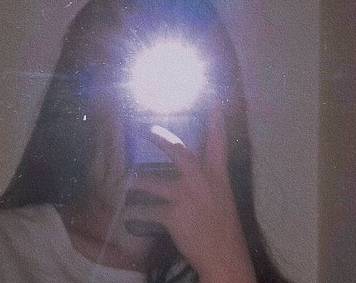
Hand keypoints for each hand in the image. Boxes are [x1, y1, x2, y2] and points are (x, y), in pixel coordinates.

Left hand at [129, 107, 256, 282]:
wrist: (226, 256)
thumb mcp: (221, 197)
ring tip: (129, 183)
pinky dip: (138, 213)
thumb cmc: (224, 227)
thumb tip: (194, 168)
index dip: (214, 119)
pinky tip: (131, 216)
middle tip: (149, 131)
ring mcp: (187, 197)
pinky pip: (148, 210)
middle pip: (180, 152)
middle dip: (163, 140)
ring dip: (138, 183)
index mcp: (218, 175)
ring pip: (154, 183)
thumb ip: (208, 180)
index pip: (218, 141)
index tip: (211, 98)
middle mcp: (202, 181)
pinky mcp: (174, 215)